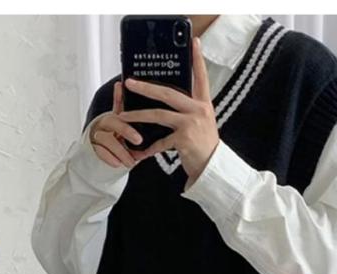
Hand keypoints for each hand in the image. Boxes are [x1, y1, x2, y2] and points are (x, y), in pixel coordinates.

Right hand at [89, 80, 146, 168]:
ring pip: (106, 139)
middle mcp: (106, 122)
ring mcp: (98, 134)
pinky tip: (117, 164)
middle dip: (127, 130)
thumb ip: (142, 122)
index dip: (120, 96)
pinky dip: (109, 158)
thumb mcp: (133, 129)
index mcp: (117, 115)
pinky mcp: (93, 146)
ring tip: (131, 161)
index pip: (119, 104)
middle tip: (139, 140)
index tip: (125, 92)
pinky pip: (99, 151)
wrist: (107, 154)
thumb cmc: (122, 139)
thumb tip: (161, 112)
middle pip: (114, 121)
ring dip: (120, 151)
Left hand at [118, 36, 218, 187]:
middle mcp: (198, 110)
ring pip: (158, 115)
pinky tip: (140, 152)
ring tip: (124, 116)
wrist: (212, 166)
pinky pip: (161, 142)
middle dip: (146, 87)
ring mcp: (191, 124)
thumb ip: (190, 109)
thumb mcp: (202, 122)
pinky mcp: (184, 139)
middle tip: (130, 82)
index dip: (197, 59)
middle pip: (168, 93)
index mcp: (204, 104)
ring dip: (138, 116)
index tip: (193, 43)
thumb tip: (171, 100)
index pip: (201, 77)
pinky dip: (149, 148)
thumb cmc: (204, 144)